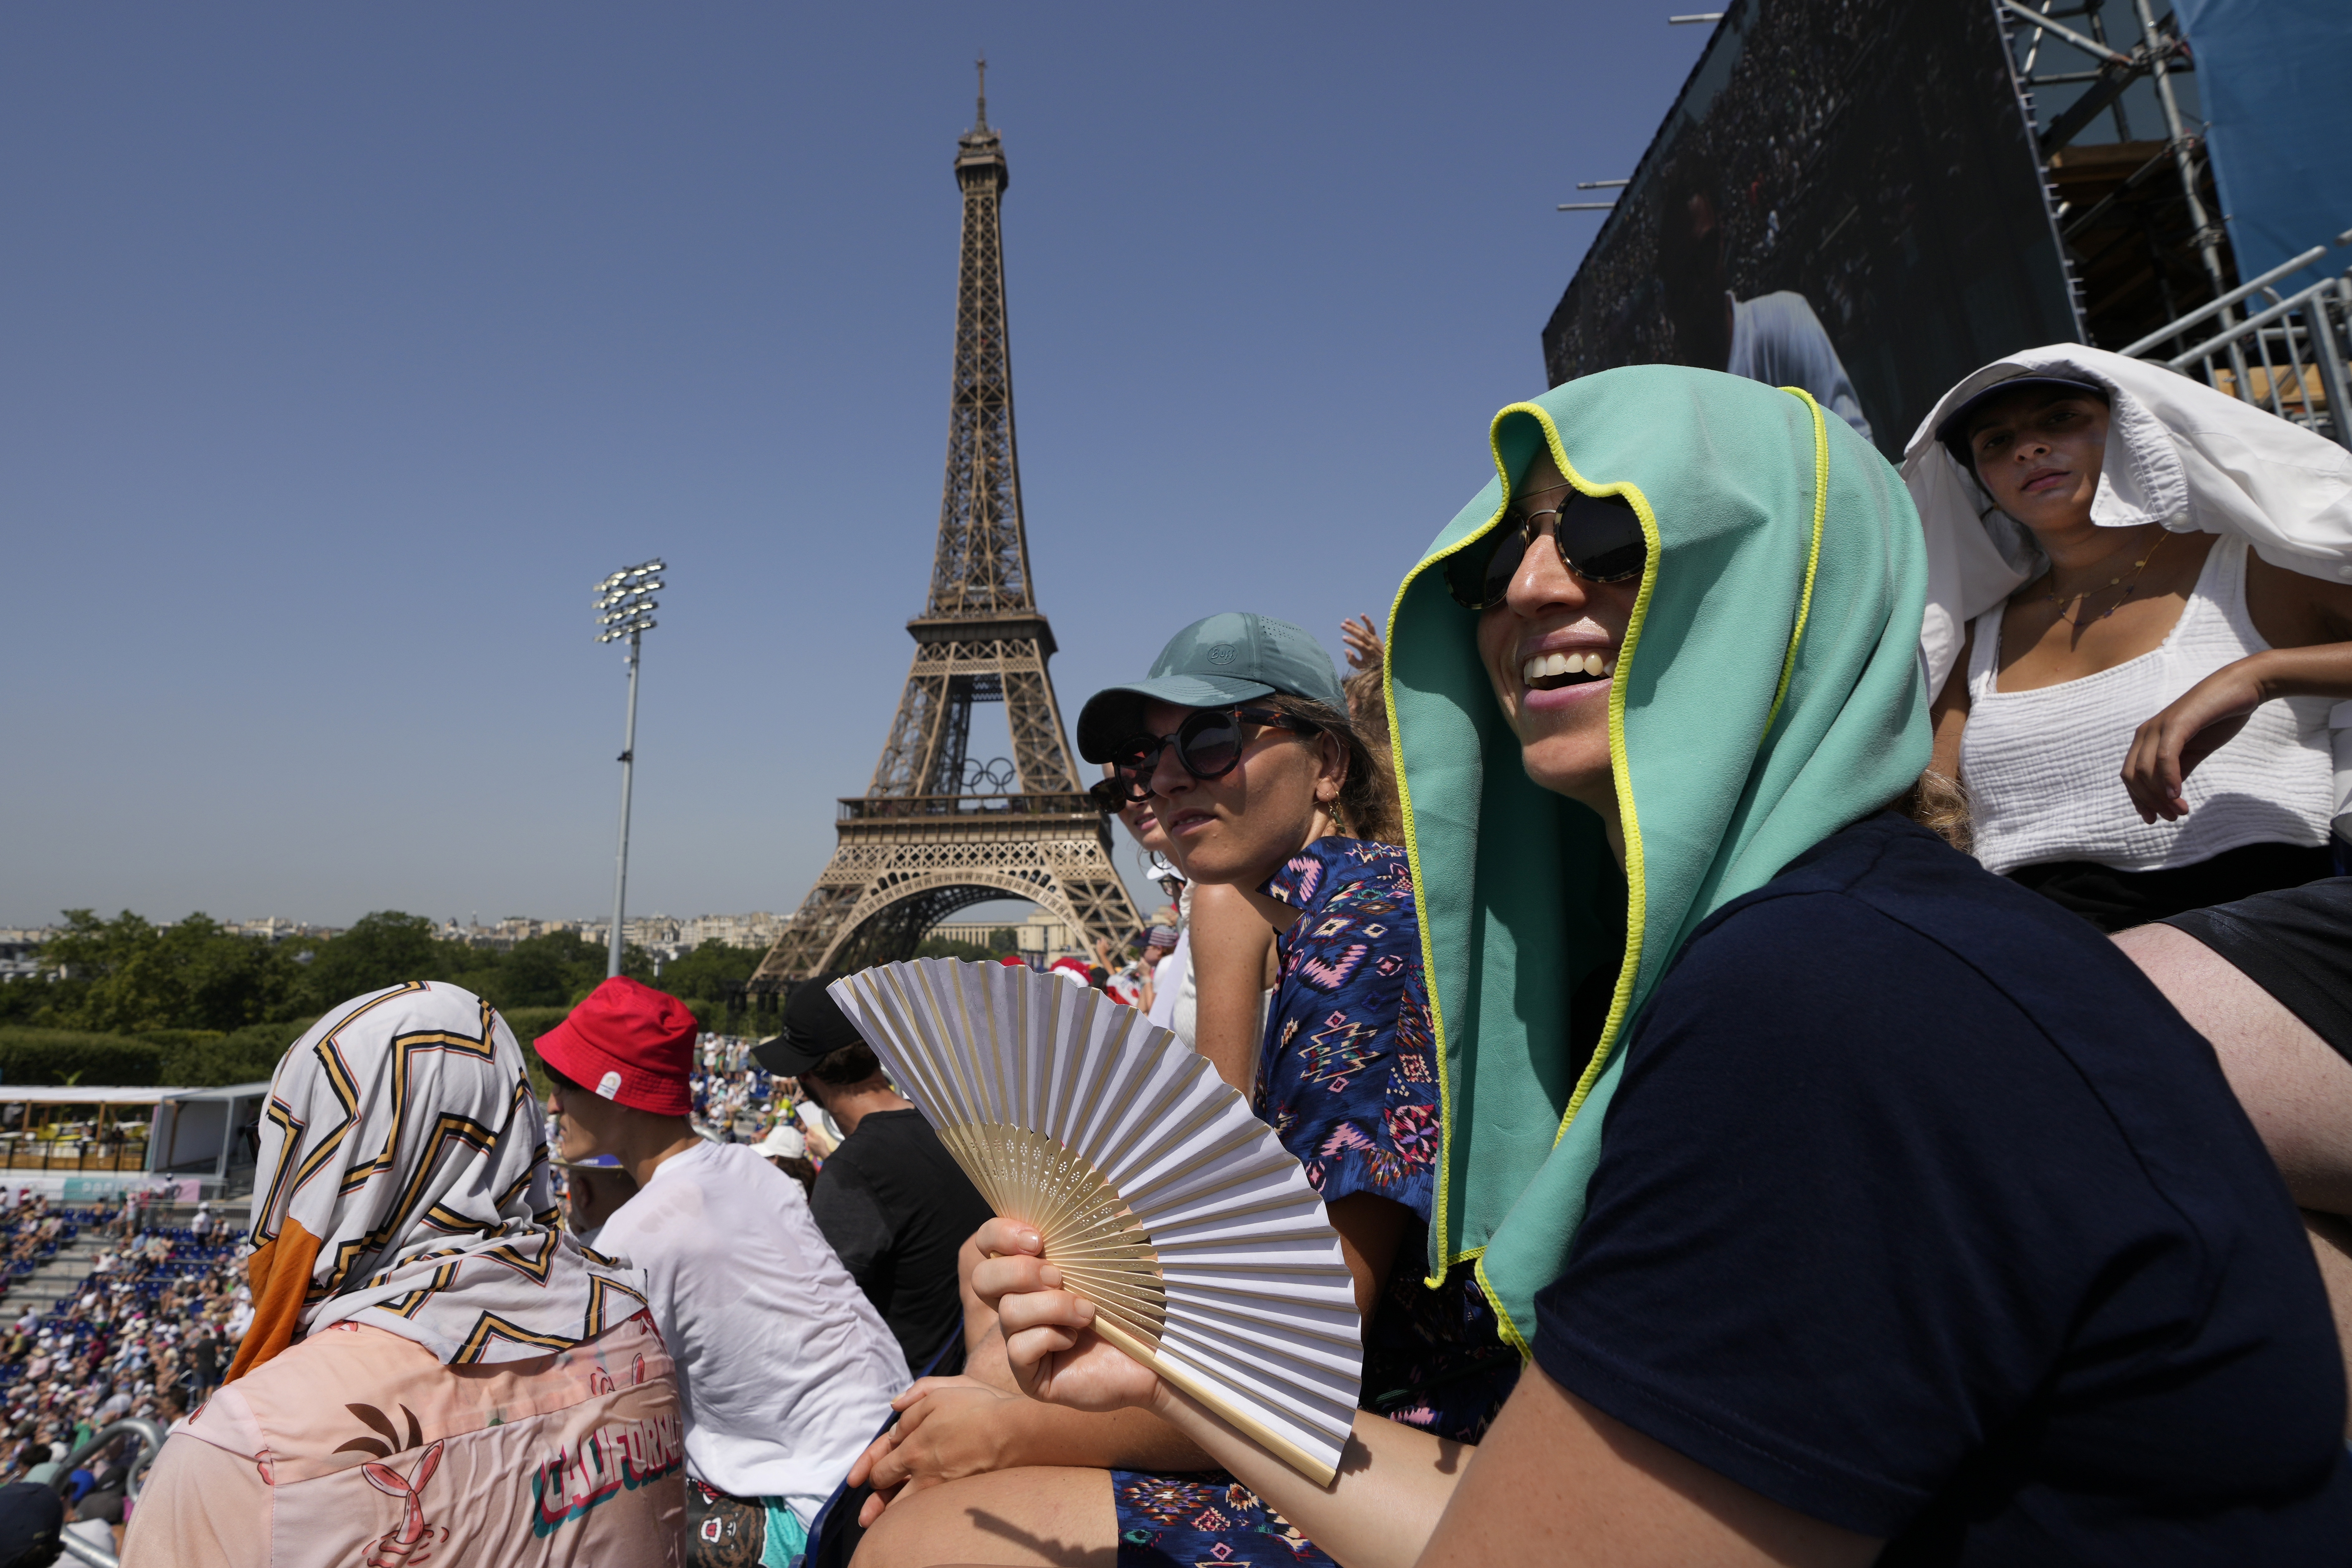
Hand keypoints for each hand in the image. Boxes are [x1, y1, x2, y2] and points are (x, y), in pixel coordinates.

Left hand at [846, 1376, 1015, 1525]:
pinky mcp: (957, 1497)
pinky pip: (929, 1510)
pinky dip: (917, 1514)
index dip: (866, 1472)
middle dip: (874, 1503)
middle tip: (865, 1514)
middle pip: (889, 1496)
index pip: (880, 1467)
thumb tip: (893, 1409)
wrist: (1013, 1433)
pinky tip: (913, 1517)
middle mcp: (922, 1475)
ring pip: (907, 1510)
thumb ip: (912, 1401)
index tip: (856, 1480)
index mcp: (912, 1449)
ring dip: (890, 1517)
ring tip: (877, 1525)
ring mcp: (940, 1490)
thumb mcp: (939, 1392)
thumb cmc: (977, 1408)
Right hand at [969, 1218, 1161, 1413]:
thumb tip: (1092, 1185)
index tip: (1036, 1239)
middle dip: (1020, 1272)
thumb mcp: (1116, 1257)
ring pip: (1008, 1312)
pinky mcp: (1029, 1375)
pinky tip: (1075, 1340)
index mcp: (1031, 1270)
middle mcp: (1019, 1303)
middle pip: (982, 1278)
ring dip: (1053, 1306)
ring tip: (1087, 1312)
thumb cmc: (1135, 1303)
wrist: (1156, 1353)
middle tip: (1059, 1276)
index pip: (988, 1244)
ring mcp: (1020, 1340)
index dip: (999, 1236)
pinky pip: (1018, 1348)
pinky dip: (1050, 1337)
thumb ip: (1096, 1224)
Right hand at [1341, 614, 1382, 672]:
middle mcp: (1371, 644)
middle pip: (1361, 635)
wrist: (1387, 662)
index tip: (1343, 638)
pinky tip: (1361, 615)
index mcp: (1368, 653)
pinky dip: (1367, 621)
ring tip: (1346, 620)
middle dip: (1351, 630)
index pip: (1359, 645)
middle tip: (1342, 625)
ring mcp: (1374, 639)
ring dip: (1354, 624)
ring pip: (1363, 630)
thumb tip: (1346, 650)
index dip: (1351, 641)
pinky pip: (1371, 627)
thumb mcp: (1361, 667)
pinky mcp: (1375, 636)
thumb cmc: (1372, 665)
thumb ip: (1352, 660)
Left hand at [2122, 656, 2269, 821]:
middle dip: (2150, 802)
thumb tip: (2169, 794)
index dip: (2139, 800)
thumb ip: (2179, 769)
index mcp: (2147, 739)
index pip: (2130, 776)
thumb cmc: (2218, 718)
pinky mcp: (2177, 722)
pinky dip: (2168, 779)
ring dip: (2161, 797)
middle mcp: (2146, 732)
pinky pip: (2165, 757)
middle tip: (2173, 818)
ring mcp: (2159, 726)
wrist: (2242, 688)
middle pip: (2133, 777)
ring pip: (2146, 770)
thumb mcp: (2194, 750)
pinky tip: (2177, 795)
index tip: (2155, 819)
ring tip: (2180, 811)